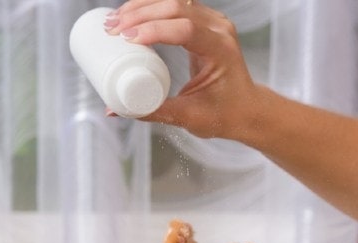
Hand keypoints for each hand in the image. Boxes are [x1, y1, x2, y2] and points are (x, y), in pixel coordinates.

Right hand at [105, 0, 260, 138]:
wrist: (246, 109)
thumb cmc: (224, 115)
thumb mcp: (189, 116)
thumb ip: (152, 112)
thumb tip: (113, 110)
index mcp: (221, 50)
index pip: (185, 29)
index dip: (153, 30)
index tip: (125, 39)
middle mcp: (219, 29)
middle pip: (176, 7)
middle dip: (140, 14)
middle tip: (112, 30)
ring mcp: (213, 22)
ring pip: (174, 0)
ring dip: (142, 6)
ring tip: (114, 21)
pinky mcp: (203, 22)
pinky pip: (176, 5)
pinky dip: (151, 6)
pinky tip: (131, 14)